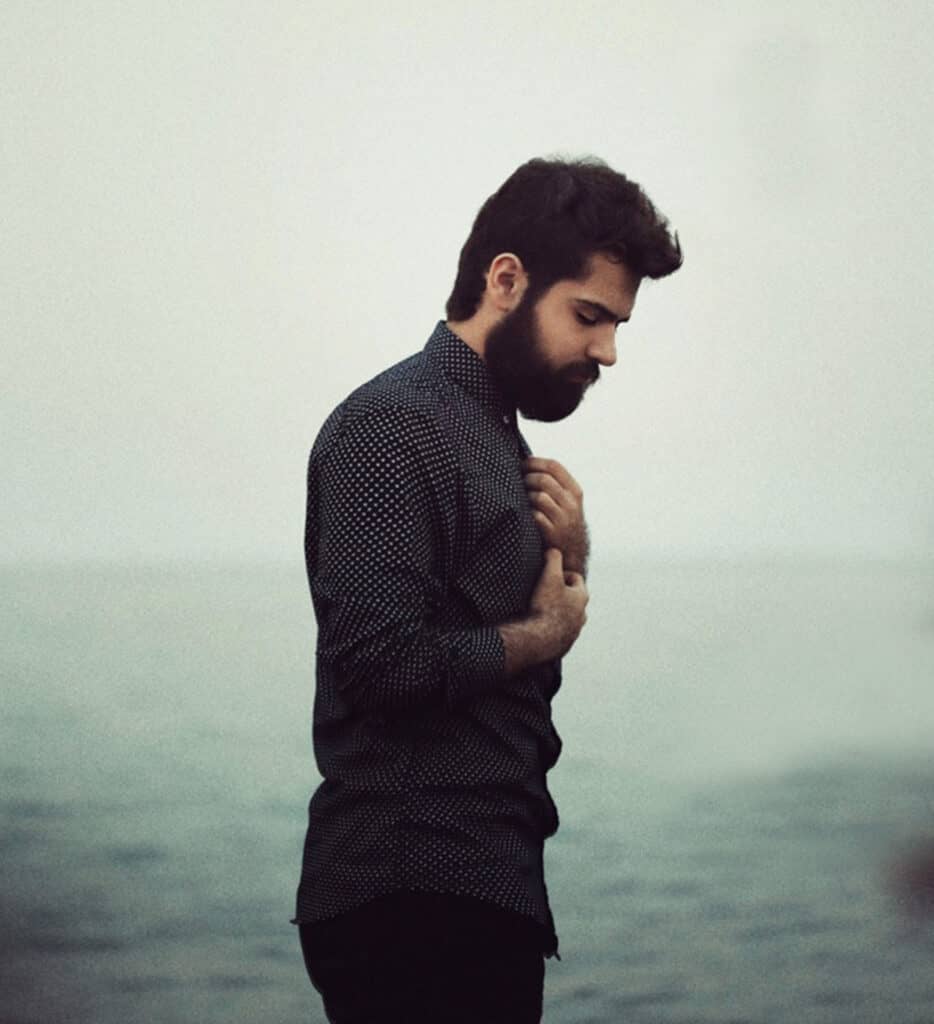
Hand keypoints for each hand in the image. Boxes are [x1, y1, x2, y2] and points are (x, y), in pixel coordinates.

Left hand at [523, 457, 588, 575]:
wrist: (572, 551)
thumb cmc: (564, 520)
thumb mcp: (568, 500)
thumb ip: (555, 483)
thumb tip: (528, 462)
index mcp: (574, 491)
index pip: (554, 466)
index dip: (535, 462)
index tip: (522, 463)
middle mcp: (571, 503)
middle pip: (544, 479)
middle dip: (526, 478)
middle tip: (518, 481)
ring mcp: (563, 519)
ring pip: (539, 496)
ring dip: (525, 495)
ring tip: (521, 497)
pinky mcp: (552, 533)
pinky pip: (535, 515)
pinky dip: (527, 512)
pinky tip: (524, 513)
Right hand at [528, 547, 588, 659]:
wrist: (539, 640)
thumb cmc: (545, 606)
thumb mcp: (549, 576)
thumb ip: (553, 558)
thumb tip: (553, 550)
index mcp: (581, 597)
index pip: (575, 578)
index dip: (561, 573)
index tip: (548, 576)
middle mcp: (581, 616)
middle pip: (573, 599)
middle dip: (560, 594)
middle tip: (543, 592)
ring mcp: (574, 632)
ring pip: (568, 618)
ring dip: (557, 612)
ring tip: (541, 611)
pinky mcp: (564, 645)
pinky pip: (559, 633)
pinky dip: (551, 628)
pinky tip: (538, 626)